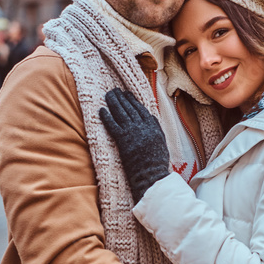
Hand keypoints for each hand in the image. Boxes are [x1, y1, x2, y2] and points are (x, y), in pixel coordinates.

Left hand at [99, 88, 170, 202]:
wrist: (151, 173)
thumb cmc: (157, 161)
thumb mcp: (161, 141)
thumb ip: (156, 127)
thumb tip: (150, 116)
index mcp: (152, 126)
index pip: (140, 109)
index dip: (132, 100)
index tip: (127, 94)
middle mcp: (142, 126)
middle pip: (129, 108)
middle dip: (121, 98)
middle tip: (114, 91)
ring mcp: (132, 132)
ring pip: (121, 113)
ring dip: (113, 102)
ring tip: (108, 95)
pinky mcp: (122, 140)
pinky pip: (112, 125)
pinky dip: (106, 116)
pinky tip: (101, 110)